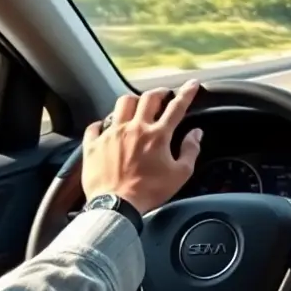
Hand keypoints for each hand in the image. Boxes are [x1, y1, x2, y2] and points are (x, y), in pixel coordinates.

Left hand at [81, 80, 203, 214]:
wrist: (117, 206)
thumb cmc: (150, 191)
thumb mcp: (180, 174)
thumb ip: (191, 150)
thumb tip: (196, 133)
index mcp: (158, 135)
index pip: (177, 107)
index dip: (187, 93)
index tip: (193, 84)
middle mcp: (135, 128)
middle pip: (148, 98)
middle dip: (159, 92)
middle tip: (164, 95)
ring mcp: (112, 134)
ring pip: (122, 104)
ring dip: (132, 102)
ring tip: (136, 107)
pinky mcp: (93, 144)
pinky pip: (95, 126)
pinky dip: (102, 124)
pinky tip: (106, 128)